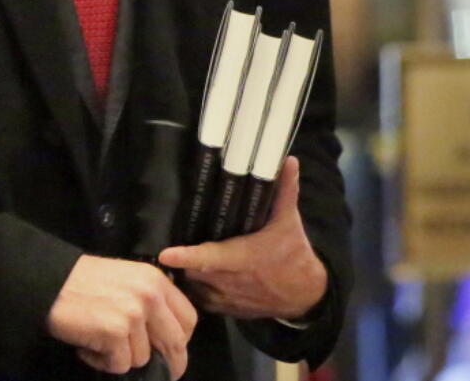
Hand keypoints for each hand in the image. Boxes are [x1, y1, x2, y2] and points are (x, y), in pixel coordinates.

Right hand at [46, 254, 197, 378]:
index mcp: (156, 280)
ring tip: (99, 344)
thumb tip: (164, 338)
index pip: (188, 318)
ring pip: (143, 357)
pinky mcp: (115, 332)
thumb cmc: (84, 281)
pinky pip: (120, 365)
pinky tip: (88, 348)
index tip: (173, 352)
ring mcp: (133, 314)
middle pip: (175, 343)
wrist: (50, 280)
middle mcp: (150, 295)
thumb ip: (150, 301)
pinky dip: (103, 363)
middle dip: (170, 364)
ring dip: (122, 358)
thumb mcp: (127, 279)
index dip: (183, 340)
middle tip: (163, 375)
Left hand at [157, 157, 326, 320]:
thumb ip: (285, 191)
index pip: (211, 258)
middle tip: (163, 242)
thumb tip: (289, 160)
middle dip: (179, 260)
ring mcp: (228, 298)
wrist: (306, 295)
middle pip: (194, 271)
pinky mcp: (227, 309)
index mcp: (244, 257)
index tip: (166, 253)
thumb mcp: (290, 221)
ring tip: (169, 258)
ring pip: (194, 288)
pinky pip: (201, 301)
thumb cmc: (293, 254)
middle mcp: (232, 281)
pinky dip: (191, 290)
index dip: (187, 257)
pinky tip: (183, 275)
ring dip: (182, 275)